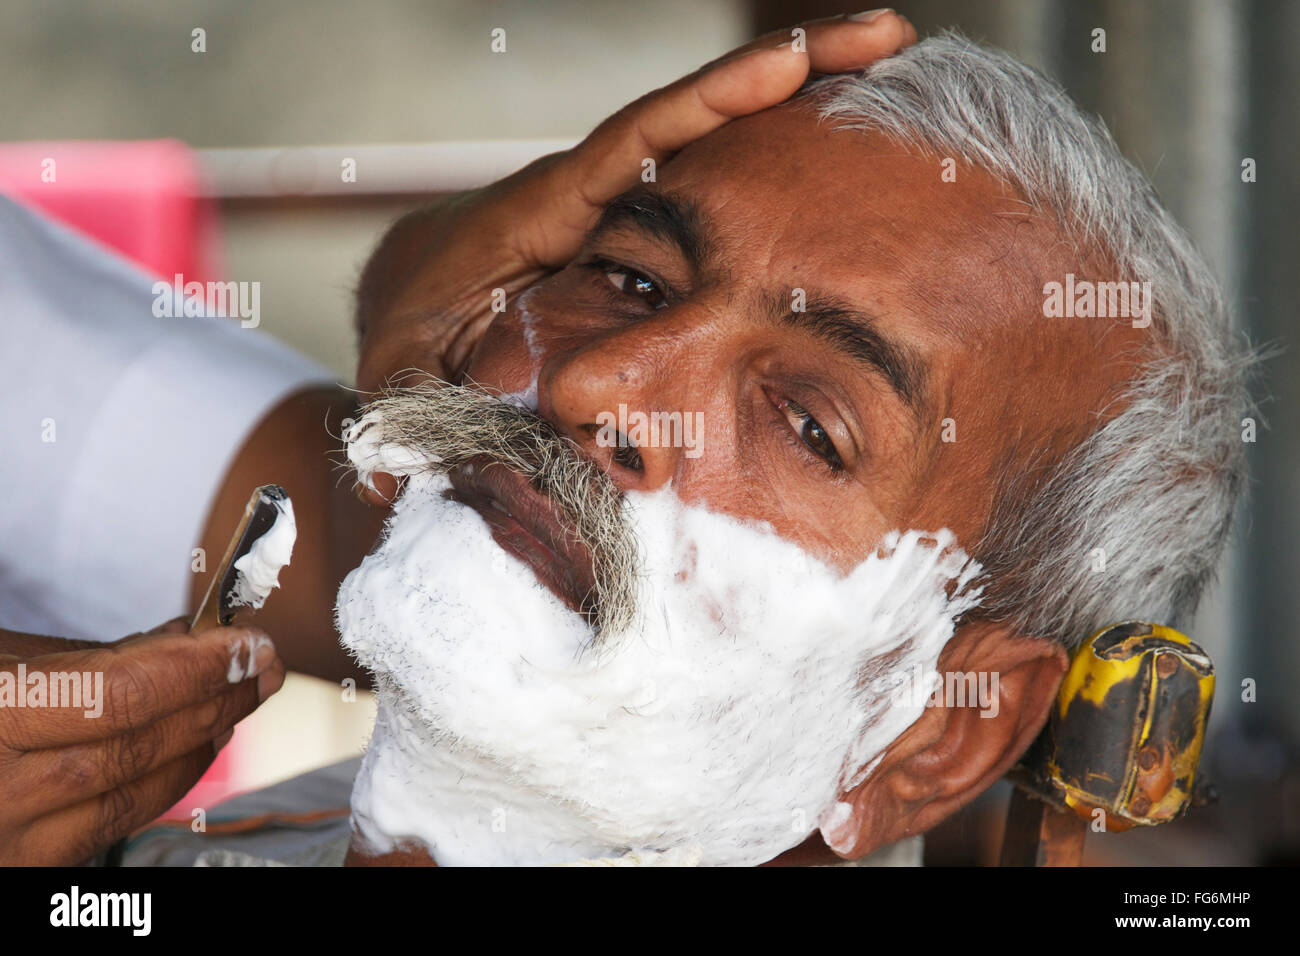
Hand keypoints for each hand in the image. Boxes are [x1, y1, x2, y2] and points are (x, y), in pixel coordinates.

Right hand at [0, 618, 284, 864]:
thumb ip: (85, 657)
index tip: (249, 643)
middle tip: (263, 665)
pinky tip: (192, 749)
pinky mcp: (18, 870)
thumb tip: (187, 641)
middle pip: (135, 748)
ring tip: (239, 698)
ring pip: (131, 796)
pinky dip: (160, 784)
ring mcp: (4, 842)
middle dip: (214, 701)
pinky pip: (106, 828)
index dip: (195, 670)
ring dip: (200, 743)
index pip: (117, 696)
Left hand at [354, 11, 916, 412]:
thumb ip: (404, 421)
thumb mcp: (401, 381)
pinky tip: (835, 147)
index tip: (787, 64)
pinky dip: (768, 153)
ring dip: (795, 103)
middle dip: (786, 68)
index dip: (706, 105)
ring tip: (887, 68)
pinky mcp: (635, 227)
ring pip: (710, 141)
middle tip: (883, 33)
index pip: (631, 146)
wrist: (414, 309)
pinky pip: (706, 177)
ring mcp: (617, 206)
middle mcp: (587, 194)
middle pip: (692, 116)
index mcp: (537, 217)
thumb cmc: (410, 342)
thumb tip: (392, 481)